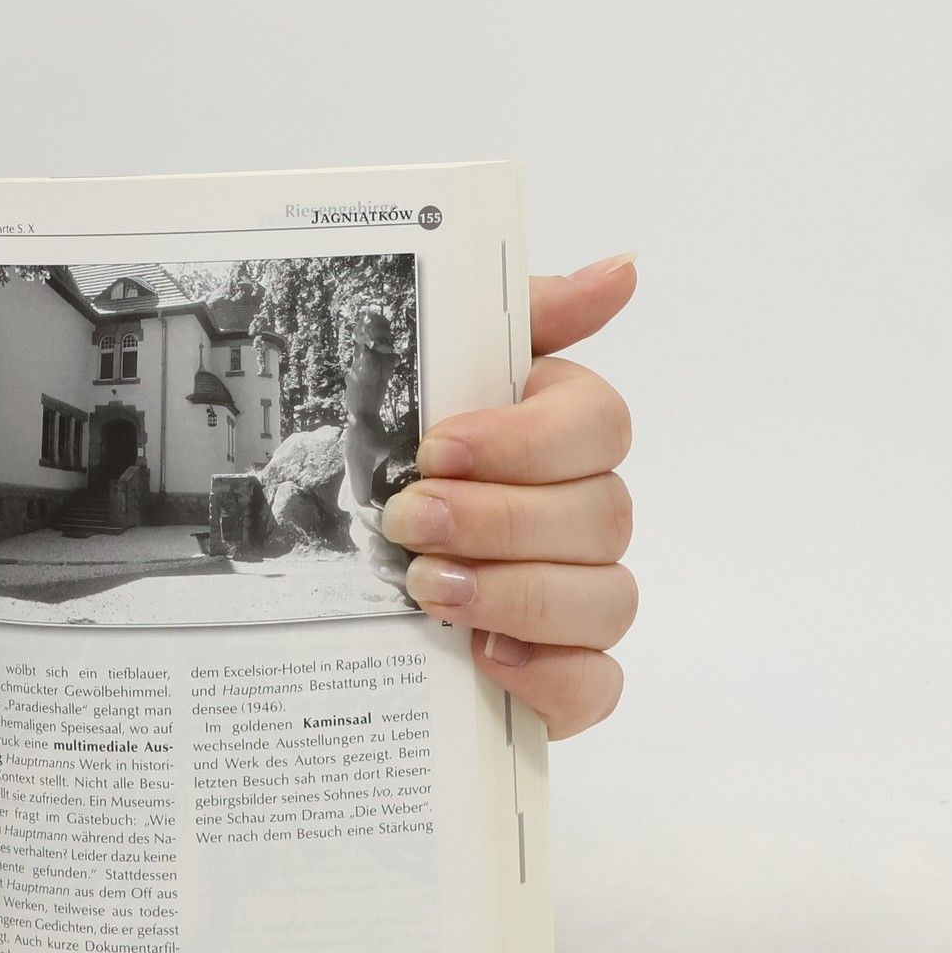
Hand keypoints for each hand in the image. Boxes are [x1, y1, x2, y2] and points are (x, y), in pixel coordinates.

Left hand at [381, 256, 636, 737]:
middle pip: (599, 515)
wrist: (327, 568)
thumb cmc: (395, 458)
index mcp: (560, 434)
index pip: (598, 425)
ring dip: (515, 594)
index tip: (436, 449)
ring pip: (607, 598)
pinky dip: (549, 676)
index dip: (522, 440)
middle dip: (497, 520)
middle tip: (408, 524)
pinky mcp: (564, 675)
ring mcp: (583, 598)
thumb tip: (624, 267)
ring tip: (427, 591)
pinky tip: (485, 659)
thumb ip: (524, 315)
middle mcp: (586, 514)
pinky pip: (598, 685)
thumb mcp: (434, 369)